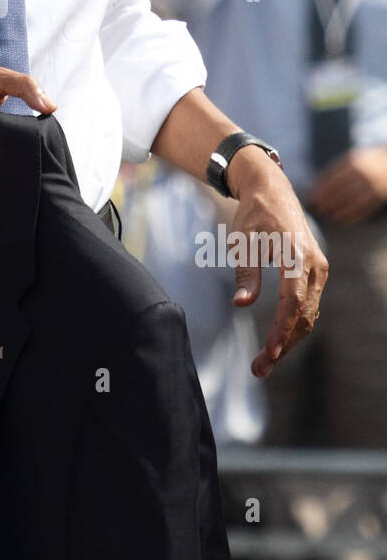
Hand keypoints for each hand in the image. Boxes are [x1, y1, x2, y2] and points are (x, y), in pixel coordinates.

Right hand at [0, 67, 55, 191]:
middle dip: (29, 151)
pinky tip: (10, 158)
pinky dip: (7, 172)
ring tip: (22, 148)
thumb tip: (51, 107)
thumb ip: (25, 86)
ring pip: (8, 174)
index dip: (32, 136)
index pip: (17, 140)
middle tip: (34, 139)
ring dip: (20, 164)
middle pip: (15, 159)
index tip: (37, 128)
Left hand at [226, 147, 327, 377]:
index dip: (281, 330)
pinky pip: (308, 305)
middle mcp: (314, 264)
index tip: (268, 353)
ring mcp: (318, 269)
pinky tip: (277, 342)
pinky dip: (294, 326)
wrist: (272, 190)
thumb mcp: (243, 240)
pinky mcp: (315, 271)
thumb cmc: (253, 214)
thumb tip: (241, 304)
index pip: (293, 301)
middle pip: (303, 315)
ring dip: (289, 340)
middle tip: (258, 369)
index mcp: (296, 254)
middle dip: (282, 345)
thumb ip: (245, 272)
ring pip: (308, 314)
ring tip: (263, 363)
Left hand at [306, 147, 386, 224]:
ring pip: (352, 203)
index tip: (312, 200)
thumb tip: (316, 185)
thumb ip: (335, 169)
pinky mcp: (379, 197)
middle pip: (341, 192)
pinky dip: (352, 217)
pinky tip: (342, 220)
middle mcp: (363, 176)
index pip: (334, 180)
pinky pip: (364, 209)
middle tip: (316, 211)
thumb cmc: (365, 162)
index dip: (322, 191)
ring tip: (327, 217)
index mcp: (353, 164)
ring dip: (338, 212)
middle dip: (327, 203)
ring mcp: (372, 187)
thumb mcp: (350, 159)